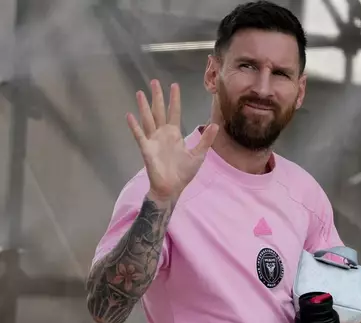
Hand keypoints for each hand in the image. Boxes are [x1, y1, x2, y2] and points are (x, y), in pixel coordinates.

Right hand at [127, 80, 217, 202]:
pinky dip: (134, 126)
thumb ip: (205, 140)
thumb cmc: (184, 172)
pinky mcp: (146, 149)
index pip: (174, 112)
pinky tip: (130, 115)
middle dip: (157, 97)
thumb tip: (215, 125)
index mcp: (175, 134)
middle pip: (159, 111)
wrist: (173, 188)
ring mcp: (153, 140)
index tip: (174, 85)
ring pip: (148, 119)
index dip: (174, 99)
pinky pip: (140, 135)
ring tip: (140, 92)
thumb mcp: (198, 154)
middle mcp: (163, 134)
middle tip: (154, 81)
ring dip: (143, 107)